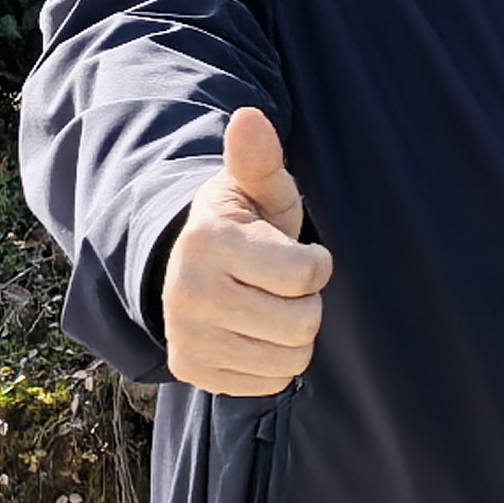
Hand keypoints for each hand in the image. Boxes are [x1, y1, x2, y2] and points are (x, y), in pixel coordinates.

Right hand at [161, 108, 332, 396]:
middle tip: (282, 285)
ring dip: (294, 335)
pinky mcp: (193, 371)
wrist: (189, 266)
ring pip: (290, 359)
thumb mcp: (257, 189)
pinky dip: (274, 363)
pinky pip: (269, 384)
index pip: (306, 274)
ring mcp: (187, 337)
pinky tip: (255, 333)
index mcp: (208, 243)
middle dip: (306, 303)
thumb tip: (250, 118)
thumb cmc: (244, 222)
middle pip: (302, 324)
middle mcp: (187, 294)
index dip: (316, 264)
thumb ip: (259, 159)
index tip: (296, 252)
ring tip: (269, 307)